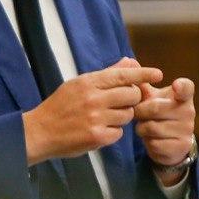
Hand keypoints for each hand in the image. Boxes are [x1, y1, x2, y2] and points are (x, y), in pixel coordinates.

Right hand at [22, 57, 161, 165]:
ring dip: (122, 117)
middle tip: (120, 102)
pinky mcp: (97, 137)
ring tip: (106, 117)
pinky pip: (119, 132)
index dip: (143, 73)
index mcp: (89, 82)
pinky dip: (113, 132)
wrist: (40, 131)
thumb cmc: (60, 106)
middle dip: (131, 99)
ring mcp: (96, 118)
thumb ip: (106, 74)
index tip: (157, 73)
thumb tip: (129, 61)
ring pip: (128, 115)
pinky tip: (99, 130)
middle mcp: (94, 98)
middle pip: (132, 95)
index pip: (123, 74)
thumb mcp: (79, 84)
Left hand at [134, 77, 195, 182]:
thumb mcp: (152, 97)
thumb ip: (142, 83)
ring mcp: (187, 130)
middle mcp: (189, 111)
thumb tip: (129, 61)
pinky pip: (155, 143)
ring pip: (152, 127)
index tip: (176, 85)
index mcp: (183, 96)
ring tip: (144, 125)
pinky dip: (147, 141)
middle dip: (140, 111)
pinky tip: (150, 138)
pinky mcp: (181, 146)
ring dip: (142, 127)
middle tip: (138, 112)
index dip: (181, 86)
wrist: (171, 142)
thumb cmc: (158, 113)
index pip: (186, 88)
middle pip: (155, 108)